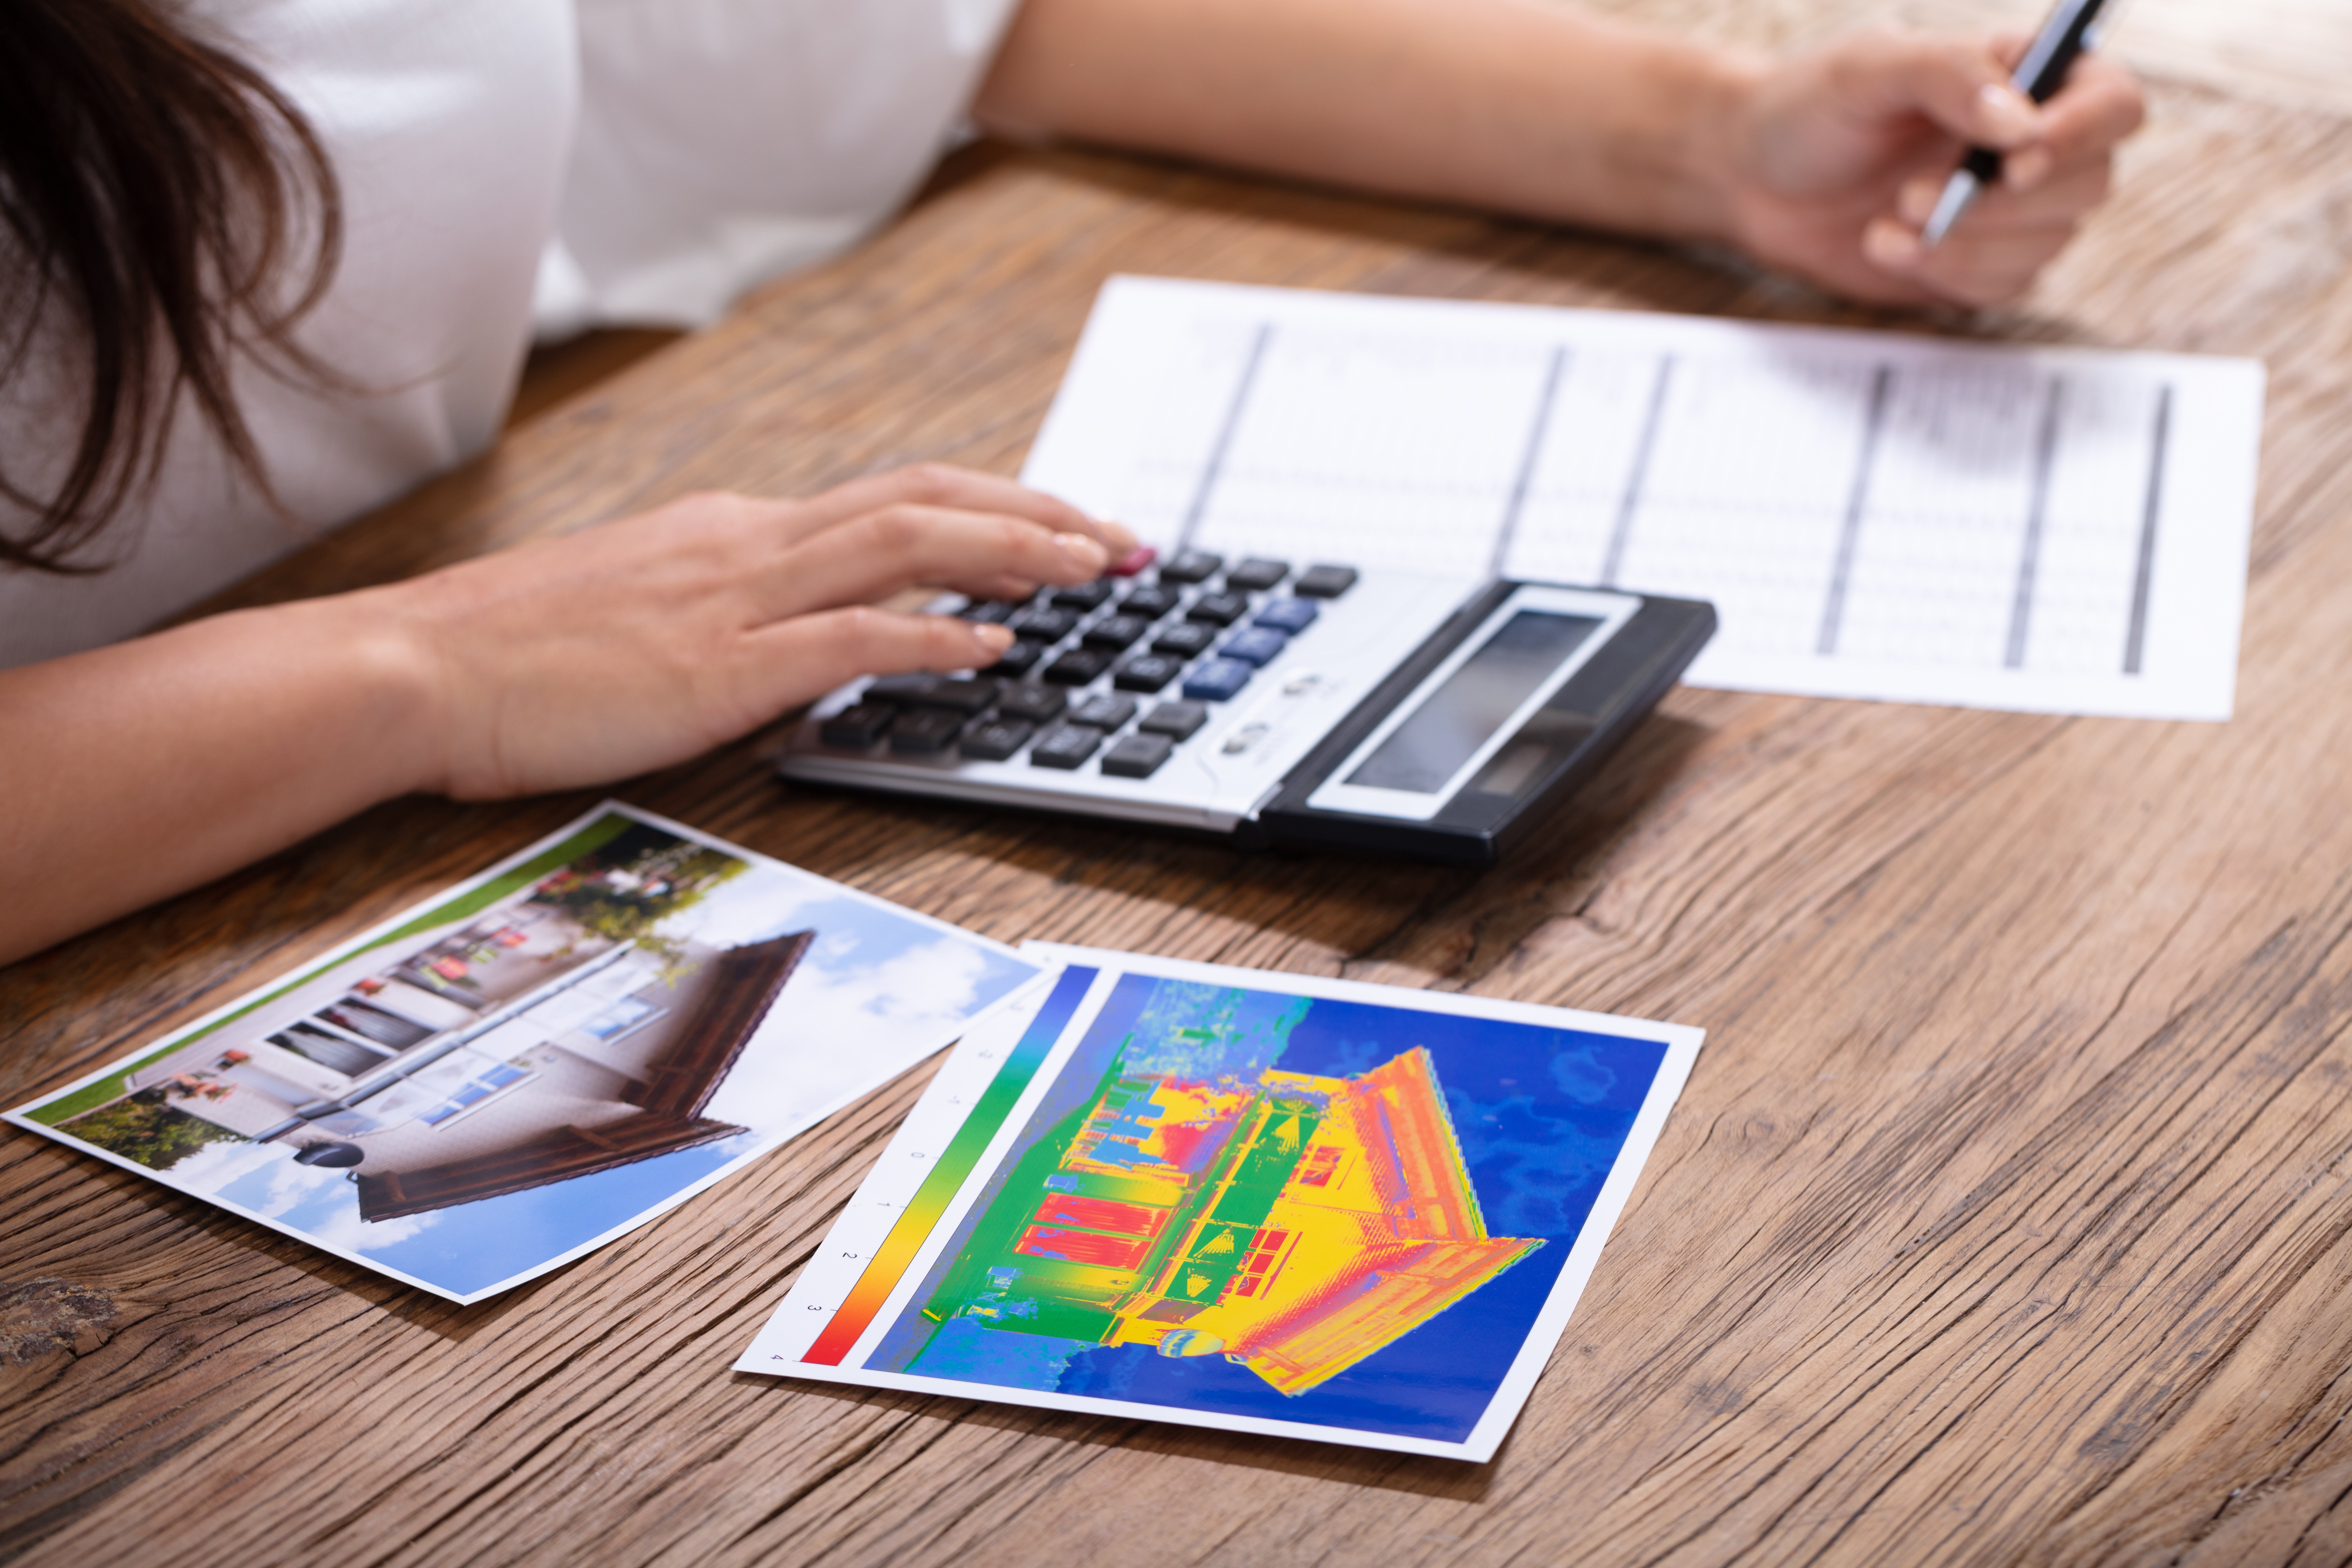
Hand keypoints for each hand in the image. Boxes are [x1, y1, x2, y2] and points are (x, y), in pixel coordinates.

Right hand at [383, 464, 1133, 797]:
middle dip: (1040, 513)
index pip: (899, 499)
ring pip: (908, 545)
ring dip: (1015, 552)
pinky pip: (848, 634)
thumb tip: (819, 627)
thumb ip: (739, 607)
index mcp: (737, 532)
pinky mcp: (716, 667)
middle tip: (1124, 540)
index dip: (998, 507)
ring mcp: (735, 600)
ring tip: (1094, 568)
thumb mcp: (649, 608)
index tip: (1069, 527)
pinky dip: (931, 634)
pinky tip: (995, 644)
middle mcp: (750, 544)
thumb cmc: (520, 651)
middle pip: (929, 501)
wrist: (418, 669)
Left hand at [1717, 30, 2145, 306]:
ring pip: (2047, 243)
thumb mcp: (1867, 69)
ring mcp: (2008, 211)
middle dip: (2002, 202)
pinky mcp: (1974, 264)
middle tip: (1913, 195)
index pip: (2112, 102)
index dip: (2083, 132)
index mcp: (2023, 77)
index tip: (2017, 157)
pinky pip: (1999, 286)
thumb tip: (2021, 123)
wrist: (1751, 177)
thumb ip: (1949, 75)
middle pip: (2090, 182)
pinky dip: (1943, 274)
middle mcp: (2029, 143)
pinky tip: (1882, 247)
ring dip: (1965, 242)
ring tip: (1887, 220)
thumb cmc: (1807, 108)